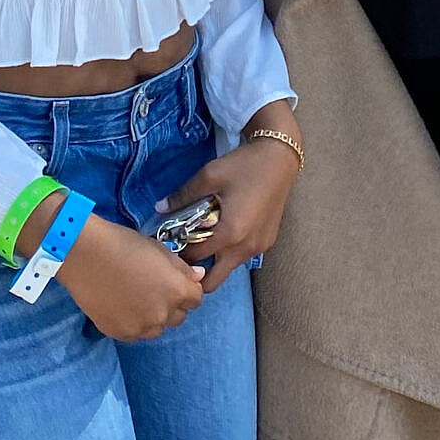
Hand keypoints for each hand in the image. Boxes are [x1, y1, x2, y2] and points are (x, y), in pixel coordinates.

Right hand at [43, 210, 205, 342]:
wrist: (85, 255)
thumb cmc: (124, 245)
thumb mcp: (160, 250)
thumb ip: (182, 268)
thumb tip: (199, 277)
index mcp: (177, 291)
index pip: (196, 299)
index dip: (186, 289)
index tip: (173, 282)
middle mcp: (163, 314)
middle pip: (178, 316)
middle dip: (171, 304)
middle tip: (152, 288)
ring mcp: (141, 327)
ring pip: (156, 328)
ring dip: (152, 317)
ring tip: (135, 297)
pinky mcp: (120, 334)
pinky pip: (135, 333)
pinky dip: (132, 322)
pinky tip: (120, 304)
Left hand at [163, 102, 301, 290]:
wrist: (280, 158)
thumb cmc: (244, 165)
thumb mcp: (209, 176)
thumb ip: (183, 196)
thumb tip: (158, 208)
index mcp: (230, 234)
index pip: (195, 257)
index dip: (178, 252)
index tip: (168, 243)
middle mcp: (245, 248)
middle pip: (213, 281)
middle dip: (195, 273)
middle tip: (184, 251)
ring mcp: (259, 248)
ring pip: (228, 269)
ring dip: (213, 261)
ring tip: (202, 237)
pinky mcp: (267, 242)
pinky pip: (241, 256)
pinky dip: (229, 252)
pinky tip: (224, 230)